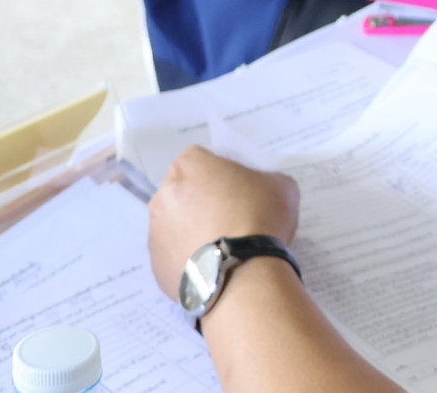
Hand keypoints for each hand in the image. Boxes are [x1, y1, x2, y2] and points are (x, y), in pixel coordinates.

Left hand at [147, 147, 299, 300]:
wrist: (243, 274)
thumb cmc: (260, 218)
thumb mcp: (281, 186)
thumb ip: (266, 180)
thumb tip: (259, 191)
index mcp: (189, 165)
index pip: (203, 161)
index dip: (222, 175)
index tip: (239, 191)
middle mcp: (163, 195)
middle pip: (184, 194)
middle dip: (203, 204)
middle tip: (232, 220)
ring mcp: (155, 233)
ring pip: (177, 228)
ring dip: (195, 234)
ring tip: (225, 250)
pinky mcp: (156, 266)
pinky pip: (175, 259)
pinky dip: (192, 262)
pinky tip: (215, 269)